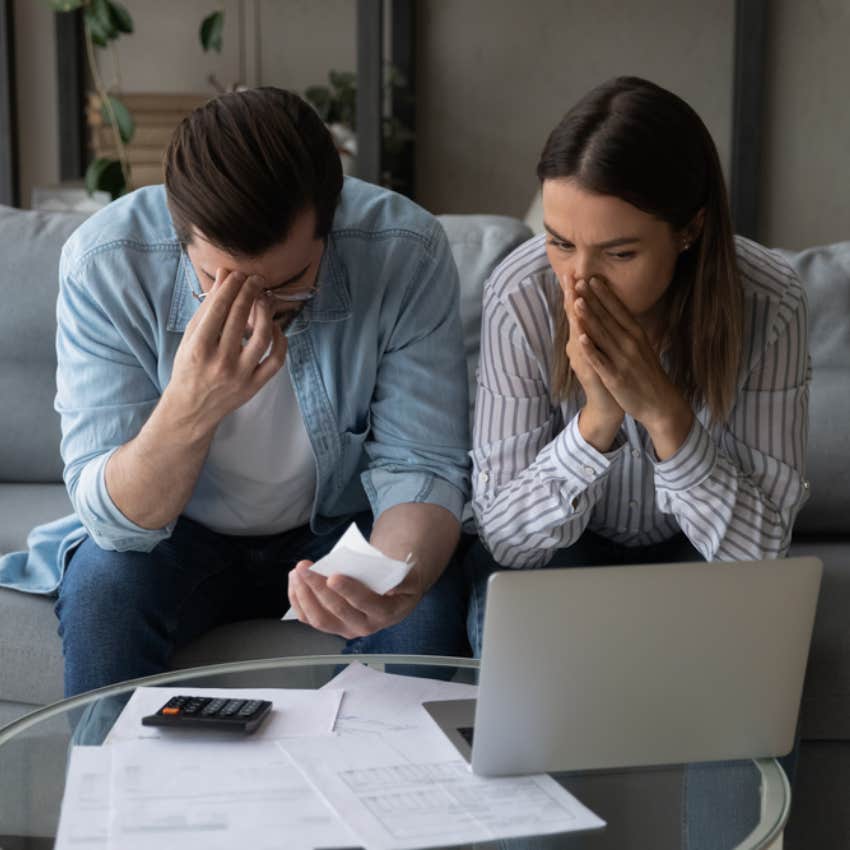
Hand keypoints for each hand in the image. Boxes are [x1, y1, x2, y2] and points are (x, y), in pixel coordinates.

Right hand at [165, 268, 286, 432]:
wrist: (192, 408)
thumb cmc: (189, 368)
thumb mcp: (191, 337)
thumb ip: (208, 307)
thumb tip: (224, 275)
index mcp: (199, 348)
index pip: (219, 308)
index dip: (232, 287)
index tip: (238, 274)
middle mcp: (220, 362)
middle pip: (240, 318)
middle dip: (250, 292)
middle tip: (255, 279)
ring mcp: (240, 375)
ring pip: (263, 337)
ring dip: (267, 313)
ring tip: (265, 299)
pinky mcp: (254, 386)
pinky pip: (276, 360)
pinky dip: (280, 341)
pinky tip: (276, 327)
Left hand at [287, 560, 424, 639]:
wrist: (395, 594)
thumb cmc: (399, 580)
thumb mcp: (409, 577)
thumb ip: (403, 578)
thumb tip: (391, 582)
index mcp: (385, 613)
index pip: (365, 603)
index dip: (348, 591)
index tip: (333, 576)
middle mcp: (364, 626)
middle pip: (336, 610)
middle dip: (317, 587)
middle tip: (304, 566)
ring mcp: (345, 628)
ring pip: (319, 619)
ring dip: (303, 595)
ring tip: (296, 572)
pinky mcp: (331, 625)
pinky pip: (309, 618)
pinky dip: (298, 600)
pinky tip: (294, 581)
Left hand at [572, 276, 693, 451]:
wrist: (661, 403)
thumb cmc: (648, 374)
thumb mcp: (643, 347)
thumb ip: (630, 331)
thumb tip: (620, 314)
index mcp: (636, 334)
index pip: (618, 310)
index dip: (604, 294)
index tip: (591, 278)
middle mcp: (630, 343)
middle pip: (607, 318)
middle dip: (591, 299)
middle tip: (577, 280)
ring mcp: (623, 360)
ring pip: (602, 335)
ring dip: (589, 317)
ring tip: (575, 301)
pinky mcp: (616, 377)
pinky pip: (601, 360)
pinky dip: (591, 348)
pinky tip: (580, 337)